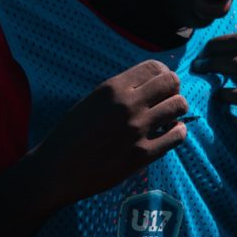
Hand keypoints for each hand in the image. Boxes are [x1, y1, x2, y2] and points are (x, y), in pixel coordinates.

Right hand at [29, 60, 188, 210]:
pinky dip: (178, 132)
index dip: (163, 73)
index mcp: (113, 88)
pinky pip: (176, 136)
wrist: (57, 169)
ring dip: (178, 109)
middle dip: (173, 89)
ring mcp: (137, 129)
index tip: (161, 83)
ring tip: (170, 116)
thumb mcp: (92, 100)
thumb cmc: (71, 134)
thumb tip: (148, 85)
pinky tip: (171, 133)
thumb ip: (120, 91)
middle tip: (168, 98)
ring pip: (178, 106)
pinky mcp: (142, 154)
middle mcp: (128, 104)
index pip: (154, 67)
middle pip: (171, 82)